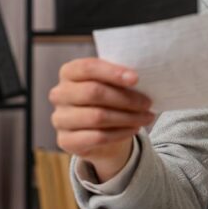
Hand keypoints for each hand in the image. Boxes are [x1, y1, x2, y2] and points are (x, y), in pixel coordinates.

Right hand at [49, 58, 154, 181]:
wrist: (101, 130)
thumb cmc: (109, 98)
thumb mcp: (113, 83)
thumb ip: (119, 77)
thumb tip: (137, 78)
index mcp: (69, 72)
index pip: (88, 68)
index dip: (112, 72)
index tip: (136, 78)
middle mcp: (59, 94)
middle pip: (93, 92)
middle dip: (126, 98)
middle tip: (147, 102)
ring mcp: (59, 118)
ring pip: (97, 117)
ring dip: (128, 117)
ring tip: (147, 117)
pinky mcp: (65, 140)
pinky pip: (98, 137)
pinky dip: (121, 133)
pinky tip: (134, 128)